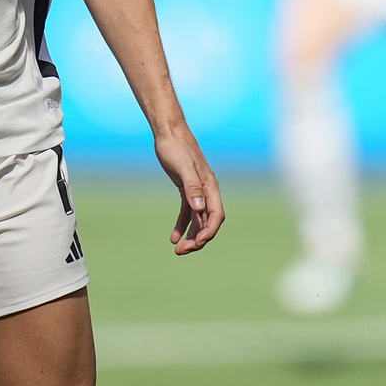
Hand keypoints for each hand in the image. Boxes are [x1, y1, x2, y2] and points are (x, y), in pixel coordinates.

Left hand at [154, 130, 223, 255]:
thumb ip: (192, 188)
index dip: (208, 232)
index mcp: (210, 186)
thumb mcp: (183, 168)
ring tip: (178, 249)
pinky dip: (182, 225)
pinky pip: (187, 212)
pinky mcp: (186, 189)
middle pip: (208, 221)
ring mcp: (197, 191)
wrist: (170, 133)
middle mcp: (206, 191)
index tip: (195, 245)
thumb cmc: (177, 148)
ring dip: (191, 235)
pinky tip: (174, 237)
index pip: (216, 215)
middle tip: (182, 251)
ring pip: (198, 219)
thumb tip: (200, 209)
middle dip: (198, 238)